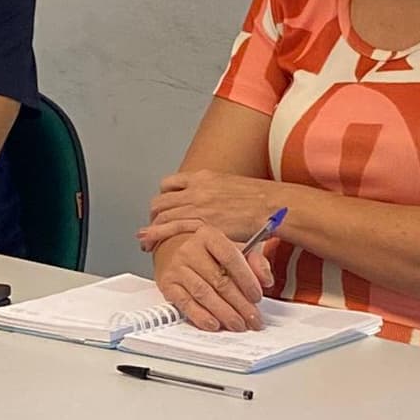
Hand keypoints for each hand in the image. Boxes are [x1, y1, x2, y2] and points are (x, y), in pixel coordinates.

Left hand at [141, 167, 287, 241]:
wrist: (273, 206)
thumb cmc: (261, 200)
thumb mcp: (234, 186)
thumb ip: (218, 192)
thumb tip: (216, 203)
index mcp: (204, 177)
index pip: (170, 184)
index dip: (163, 198)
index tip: (163, 207)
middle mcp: (196, 189)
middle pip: (161, 200)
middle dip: (154, 215)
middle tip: (153, 225)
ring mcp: (197, 206)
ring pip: (161, 214)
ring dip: (151, 227)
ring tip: (146, 238)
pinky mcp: (201, 223)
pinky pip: (170, 228)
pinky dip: (155, 235)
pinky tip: (149, 242)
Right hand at [146, 221, 269, 332]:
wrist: (171, 249)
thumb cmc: (207, 252)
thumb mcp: (233, 249)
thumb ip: (255, 261)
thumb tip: (266, 280)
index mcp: (209, 236)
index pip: (230, 257)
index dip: (246, 279)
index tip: (257, 297)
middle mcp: (190, 250)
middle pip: (219, 280)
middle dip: (239, 304)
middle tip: (253, 319)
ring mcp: (177, 268)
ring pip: (204, 294)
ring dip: (224, 313)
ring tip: (238, 325)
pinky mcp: (167, 285)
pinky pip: (185, 303)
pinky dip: (201, 316)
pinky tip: (214, 324)